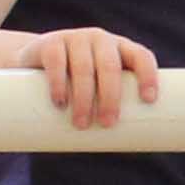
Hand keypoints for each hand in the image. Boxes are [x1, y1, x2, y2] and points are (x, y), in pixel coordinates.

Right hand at [27, 27, 160, 129]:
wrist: (35, 63)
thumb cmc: (78, 84)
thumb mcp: (99, 87)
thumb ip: (113, 107)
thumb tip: (132, 146)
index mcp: (121, 49)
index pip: (141, 57)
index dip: (147, 75)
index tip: (148, 100)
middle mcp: (100, 40)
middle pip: (110, 67)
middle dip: (111, 97)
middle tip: (107, 124)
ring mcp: (75, 38)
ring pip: (84, 67)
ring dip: (84, 97)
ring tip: (81, 124)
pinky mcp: (49, 44)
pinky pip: (56, 62)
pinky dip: (58, 83)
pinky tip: (60, 101)